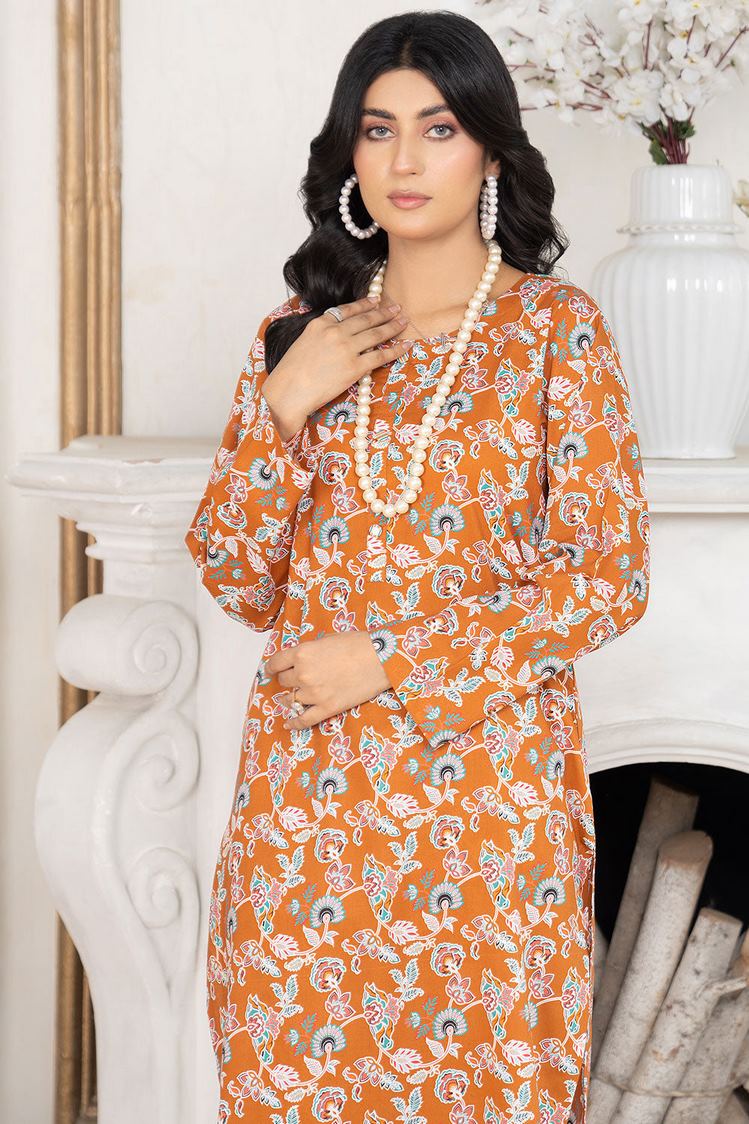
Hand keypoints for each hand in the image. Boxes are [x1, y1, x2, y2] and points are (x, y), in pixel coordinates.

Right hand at [261, 297, 409, 439]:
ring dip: (393, 326)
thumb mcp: (303, 342)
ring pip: (376, 334)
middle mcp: (335, 332)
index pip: (348, 310)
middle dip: (384, 312)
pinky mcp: (354, 367)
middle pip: (366, 319)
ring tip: (404, 321)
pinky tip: (406, 345)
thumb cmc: (290, 372)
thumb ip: (320, 334)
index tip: (376, 300)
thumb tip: (334, 332)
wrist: (288, 392)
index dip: (365, 304)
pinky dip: (396, 349)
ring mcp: (346, 349)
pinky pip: (380, 355)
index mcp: (320, 323)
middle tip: (397, 308)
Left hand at [263, 630, 390, 729]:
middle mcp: (304, 674)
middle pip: (284, 681)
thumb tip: (305, 658)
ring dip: (292, 698)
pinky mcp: (327, 708)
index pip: (276, 663)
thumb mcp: (328, 639)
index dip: (272, 667)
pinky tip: (288, 724)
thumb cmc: (359, 644)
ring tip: (295, 697)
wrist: (381, 659)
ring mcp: (314, 693)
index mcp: (302, 653)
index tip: (272, 670)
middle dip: (288, 679)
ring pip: (291, 700)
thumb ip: (311, 650)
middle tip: (296, 679)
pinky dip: (294, 723)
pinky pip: (304, 720)